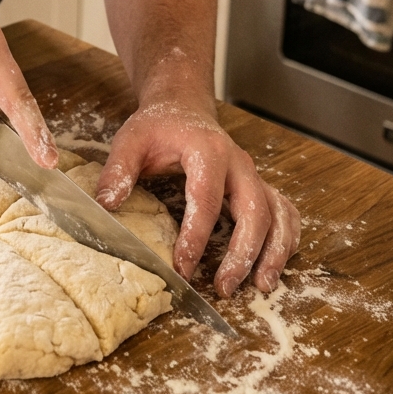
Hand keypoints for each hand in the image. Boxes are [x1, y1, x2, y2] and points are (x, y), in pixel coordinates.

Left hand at [95, 93, 300, 296]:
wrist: (183, 107)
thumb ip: (118, 170)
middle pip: (254, 211)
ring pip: (278, 214)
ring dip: (274, 251)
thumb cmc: (158, 126)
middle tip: (224, 287)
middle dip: (243, 253)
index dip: (196, 237)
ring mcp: (253, 175)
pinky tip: (274, 264)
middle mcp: (239, 163)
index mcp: (207, 151)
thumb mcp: (131, 141)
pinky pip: (285, 211)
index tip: (183, 267)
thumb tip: (105, 204)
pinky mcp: (259, 185)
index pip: (206, 200)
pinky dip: (286, 238)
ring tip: (261, 285)